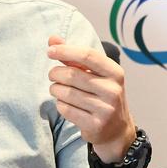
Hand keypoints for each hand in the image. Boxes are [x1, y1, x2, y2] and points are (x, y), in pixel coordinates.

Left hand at [47, 36, 137, 162]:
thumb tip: (52, 39)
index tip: (50, 51)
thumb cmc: (100, 95)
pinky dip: (60, 104)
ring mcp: (105, 109)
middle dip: (56, 73)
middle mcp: (113, 90)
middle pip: (72, 75)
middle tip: (53, 75)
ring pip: (66, 93)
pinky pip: (66, 109)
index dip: (66, 51)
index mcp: (115, 72)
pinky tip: (65, 103)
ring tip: (57, 89)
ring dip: (56, 89)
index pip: (88, 55)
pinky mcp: (95, 125)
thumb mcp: (93, 74)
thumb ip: (73, 56)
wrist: (116, 129)